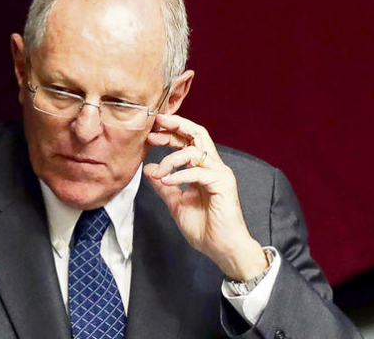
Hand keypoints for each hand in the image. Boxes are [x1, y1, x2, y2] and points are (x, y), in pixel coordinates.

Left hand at [143, 114, 267, 280]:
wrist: (221, 248)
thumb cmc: (204, 228)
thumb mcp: (176, 203)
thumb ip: (164, 186)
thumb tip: (149, 168)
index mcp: (202, 169)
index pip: (188, 142)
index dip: (170, 133)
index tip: (151, 132)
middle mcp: (213, 167)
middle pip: (197, 135)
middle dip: (176, 126)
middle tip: (156, 126)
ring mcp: (220, 173)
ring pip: (196, 151)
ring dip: (172, 158)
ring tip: (160, 172)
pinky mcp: (223, 183)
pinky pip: (198, 171)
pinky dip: (179, 174)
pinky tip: (166, 180)